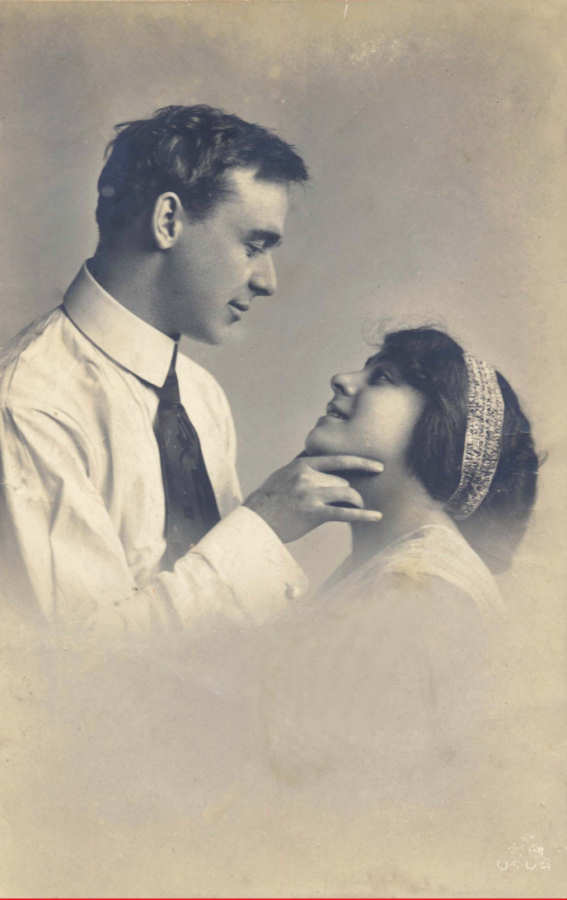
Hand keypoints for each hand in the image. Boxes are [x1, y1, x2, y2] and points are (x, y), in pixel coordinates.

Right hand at [244, 455, 382, 542]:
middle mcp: (308, 477)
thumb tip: (313, 450)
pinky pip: (344, 513)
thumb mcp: (284, 474)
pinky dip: (363, 515)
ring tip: (358, 509)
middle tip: (349, 503)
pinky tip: (376, 516)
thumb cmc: (270, 498)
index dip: (362, 462)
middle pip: (343, 482)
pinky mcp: (313, 513)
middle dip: (348, 493)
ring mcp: (311, 494)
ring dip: (356, 502)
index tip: (378, 465)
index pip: (339, 460)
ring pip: (347, 494)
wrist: (255, 520)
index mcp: (303, 465)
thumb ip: (302, 464)